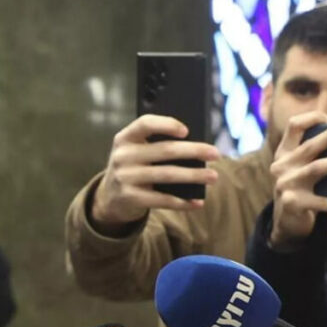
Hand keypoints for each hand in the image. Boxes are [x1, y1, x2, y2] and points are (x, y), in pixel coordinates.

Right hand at [90, 115, 219, 233]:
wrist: (110, 197)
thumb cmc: (133, 167)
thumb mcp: (135, 152)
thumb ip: (155, 145)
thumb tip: (196, 149)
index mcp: (125, 138)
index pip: (145, 124)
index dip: (166, 124)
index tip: (187, 131)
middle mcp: (123, 156)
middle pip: (165, 150)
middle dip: (194, 151)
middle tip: (216, 154)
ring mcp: (125, 177)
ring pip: (167, 174)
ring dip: (194, 176)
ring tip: (213, 177)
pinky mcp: (131, 198)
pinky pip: (162, 199)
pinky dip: (182, 202)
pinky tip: (197, 202)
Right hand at [268, 112, 326, 249]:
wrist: (285, 220)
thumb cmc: (301, 188)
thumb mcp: (299, 168)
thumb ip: (314, 155)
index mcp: (284, 153)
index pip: (293, 125)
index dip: (313, 118)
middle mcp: (281, 166)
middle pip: (308, 146)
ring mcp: (285, 185)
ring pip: (316, 168)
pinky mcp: (292, 203)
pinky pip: (322, 201)